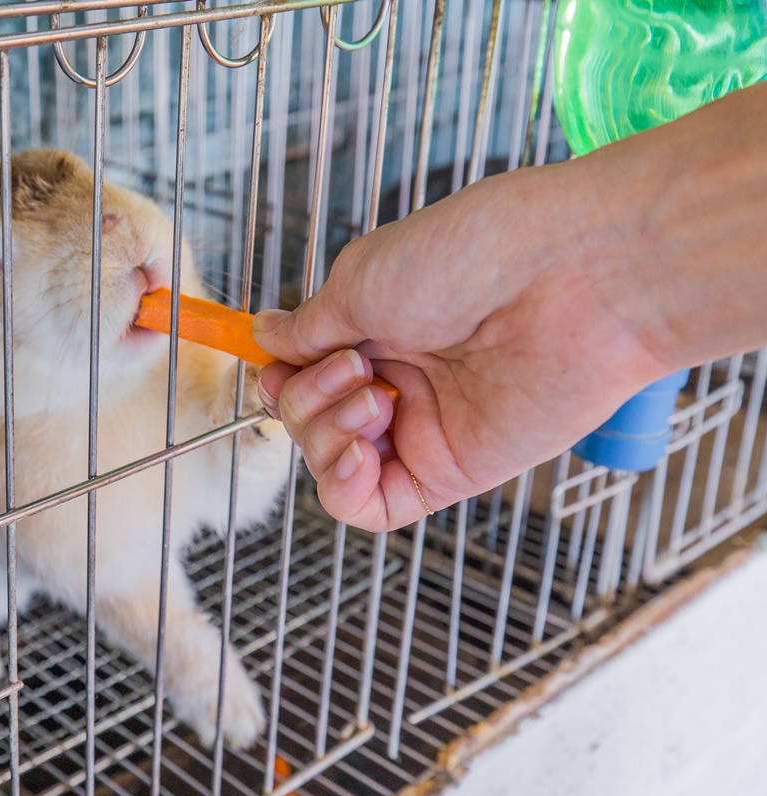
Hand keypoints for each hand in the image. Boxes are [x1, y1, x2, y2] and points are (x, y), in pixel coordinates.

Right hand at [253, 164, 667, 531]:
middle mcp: (394, 375)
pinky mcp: (446, 470)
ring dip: (326, 431)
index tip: (275, 358)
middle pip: (306, 417)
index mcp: (373, 324)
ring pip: (328, 461)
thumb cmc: (471, 257)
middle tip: (355, 363)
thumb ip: (308, 326)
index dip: (279, 371)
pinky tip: (358, 454)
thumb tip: (263, 334)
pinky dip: (343, 486)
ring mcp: (418, 425)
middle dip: (306, 395)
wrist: (565, 281)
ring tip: (373, 395)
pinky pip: (369, 506)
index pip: (300, 367)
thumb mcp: (362, 279)